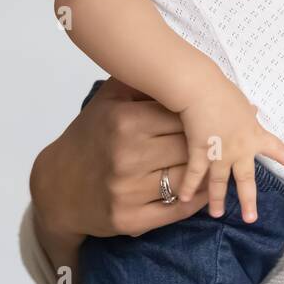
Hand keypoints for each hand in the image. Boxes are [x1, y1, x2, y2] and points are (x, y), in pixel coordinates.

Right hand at [29, 77, 209, 242]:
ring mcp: (128, 191)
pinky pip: (178, 209)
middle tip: (226, 140)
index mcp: (124, 121)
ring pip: (188, 179)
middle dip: (207, 144)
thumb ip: (140, 81)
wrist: (58, 187)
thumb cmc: (90, 137)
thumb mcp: (108, 101)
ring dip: (208, 173)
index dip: (201, 117)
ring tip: (221, 163)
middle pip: (189, 148)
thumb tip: (181, 62)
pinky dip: (196, 199)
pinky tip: (205, 189)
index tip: (216, 115)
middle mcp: (126, 156)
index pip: (181, 117)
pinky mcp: (130, 221)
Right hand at [176, 82, 283, 221]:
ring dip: (216, 200)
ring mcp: (220, 154)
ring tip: (217, 215)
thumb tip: (254, 110)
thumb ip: (248, 114)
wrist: (203, 91)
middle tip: (251, 219)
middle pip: (246, 180)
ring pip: (218, 183)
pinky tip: (183, 199)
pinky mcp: (200, 152)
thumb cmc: (223, 92)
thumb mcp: (243, 104)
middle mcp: (240, 150)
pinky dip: (188, 187)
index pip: (278, 150)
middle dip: (248, 200)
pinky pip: (194, 174)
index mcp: (255, 135)